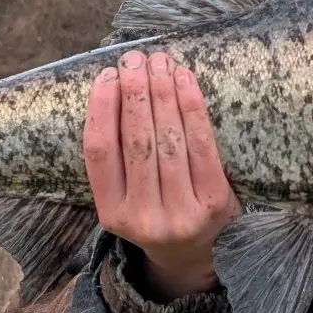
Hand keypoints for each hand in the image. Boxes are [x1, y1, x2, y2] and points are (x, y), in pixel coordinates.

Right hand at [83, 50, 239, 299]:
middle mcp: (143, 218)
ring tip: (159, 62)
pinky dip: (192, 108)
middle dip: (134, 92)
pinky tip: (185, 80)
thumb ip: (117, 158)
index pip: (99, 152)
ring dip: (162, 93)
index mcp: (111, 214)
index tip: (107, 75)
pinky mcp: (214, 203)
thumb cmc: (159, 208)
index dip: (101, 109)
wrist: (201, 253)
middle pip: (135, 141)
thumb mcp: (127, 198)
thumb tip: (117, 86)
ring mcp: (180, 213)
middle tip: (134, 59)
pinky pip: (201, 145)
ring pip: (167, 140)